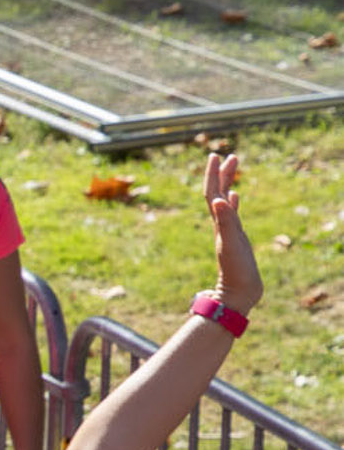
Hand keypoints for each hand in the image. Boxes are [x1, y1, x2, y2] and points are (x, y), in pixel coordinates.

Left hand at [205, 150, 261, 314]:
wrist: (238, 293)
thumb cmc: (236, 271)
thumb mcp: (231, 244)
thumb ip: (225, 222)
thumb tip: (217, 200)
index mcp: (219, 223)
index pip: (212, 193)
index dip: (212, 175)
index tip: (214, 156)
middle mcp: (221, 225)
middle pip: (217, 193)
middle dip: (221, 174)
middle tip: (228, 155)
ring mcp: (228, 231)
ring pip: (224, 201)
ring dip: (227, 183)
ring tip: (232, 167)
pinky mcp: (235, 239)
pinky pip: (232, 216)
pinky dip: (232, 203)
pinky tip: (234, 197)